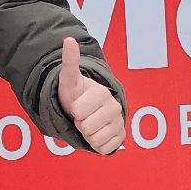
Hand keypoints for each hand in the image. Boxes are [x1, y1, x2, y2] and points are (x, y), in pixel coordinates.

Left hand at [57, 36, 125, 153]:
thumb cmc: (77, 96)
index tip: (78, 105)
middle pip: (87, 127)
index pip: (78, 112)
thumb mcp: (69, 81)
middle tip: (83, 116)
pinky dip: (97, 145)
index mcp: (102, 93)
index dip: (74, 111)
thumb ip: (69, 62)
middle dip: (80, 124)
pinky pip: (104, 149)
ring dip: (88, 135)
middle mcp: (115, 107)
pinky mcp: (121, 137)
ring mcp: (120, 123)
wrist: (87, 110)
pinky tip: (97, 133)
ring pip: (95, 140)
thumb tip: (69, 40)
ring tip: (89, 123)